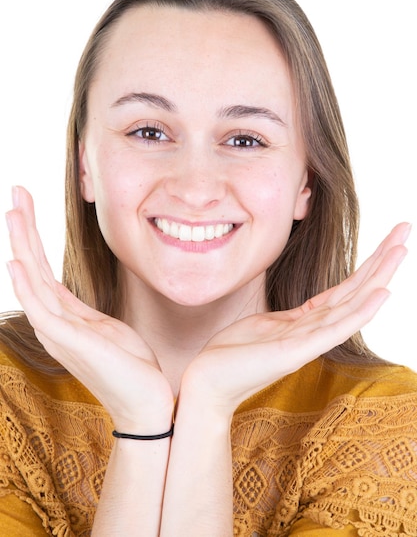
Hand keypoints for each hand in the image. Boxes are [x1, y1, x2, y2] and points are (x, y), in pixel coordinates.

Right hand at [6, 186, 173, 431]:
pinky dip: (27, 284)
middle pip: (31, 267)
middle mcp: (55, 322)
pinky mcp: (70, 341)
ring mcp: (59, 332)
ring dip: (23, 244)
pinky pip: (41, 308)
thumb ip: (86, 312)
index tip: (28, 204)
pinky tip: (17, 261)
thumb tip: (76, 298)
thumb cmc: (131, 367)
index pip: (42, 269)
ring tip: (14, 211)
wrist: (146, 403)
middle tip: (16, 192)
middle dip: (24, 228)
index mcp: (65, 316)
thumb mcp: (108, 329)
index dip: (34, 237)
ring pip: (32, 279)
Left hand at [181, 222, 409, 413]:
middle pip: (356, 292)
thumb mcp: (265, 325)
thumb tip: (303, 308)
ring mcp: (308, 342)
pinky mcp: (296, 352)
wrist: (207, 381)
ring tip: (400, 250)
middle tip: (405, 231)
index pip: (344, 290)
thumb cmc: (233, 353)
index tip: (388, 240)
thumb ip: (289, 317)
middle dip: (381, 261)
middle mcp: (313, 330)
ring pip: (352, 305)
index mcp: (306, 322)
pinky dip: (360, 312)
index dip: (367, 265)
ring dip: (378, 277)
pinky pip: (334, 329)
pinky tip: (382, 293)